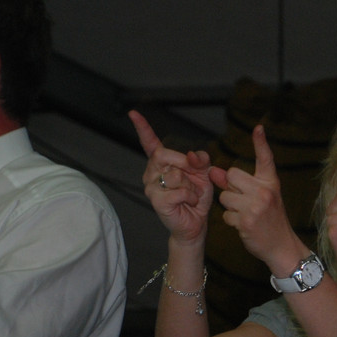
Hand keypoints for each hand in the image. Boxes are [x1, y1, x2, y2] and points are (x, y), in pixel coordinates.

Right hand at [130, 110, 213, 244]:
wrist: (196, 222)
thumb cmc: (196, 198)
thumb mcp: (203, 175)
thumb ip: (200, 161)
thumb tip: (193, 154)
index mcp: (162, 163)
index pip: (150, 143)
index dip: (143, 128)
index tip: (133, 113)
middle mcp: (153, 172)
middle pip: (164, 154)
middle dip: (185, 164)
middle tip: (194, 178)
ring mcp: (151, 186)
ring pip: (175, 175)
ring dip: (191, 185)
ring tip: (190, 194)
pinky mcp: (156, 200)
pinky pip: (179, 191)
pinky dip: (191, 196)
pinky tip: (189, 202)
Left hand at [210, 125, 302, 273]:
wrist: (281, 246)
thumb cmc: (270, 219)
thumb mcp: (260, 198)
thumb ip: (238, 184)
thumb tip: (213, 171)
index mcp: (271, 183)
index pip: (265, 159)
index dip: (261, 143)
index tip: (258, 128)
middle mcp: (264, 191)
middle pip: (231, 175)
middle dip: (231, 187)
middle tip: (244, 201)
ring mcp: (255, 206)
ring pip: (225, 196)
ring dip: (230, 206)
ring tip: (245, 215)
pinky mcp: (246, 221)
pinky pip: (225, 214)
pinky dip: (231, 221)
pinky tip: (244, 226)